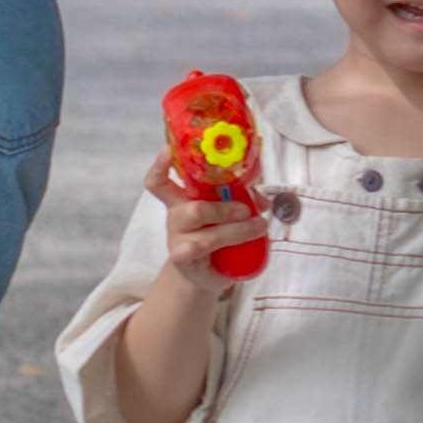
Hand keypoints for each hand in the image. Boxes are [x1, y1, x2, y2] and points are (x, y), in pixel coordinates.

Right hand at [138, 160, 253, 289]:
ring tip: (259, 227)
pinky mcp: (183, 258)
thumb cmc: (215, 235)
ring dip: (235, 230)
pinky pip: (198, 249)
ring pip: (203, 233)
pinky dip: (225, 244)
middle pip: (193, 208)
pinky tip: (241, 248)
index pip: (159, 181)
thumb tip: (263, 201)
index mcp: (181, 199)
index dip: (160, 165)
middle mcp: (176, 216)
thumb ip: (242, 199)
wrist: (207, 272)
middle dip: (224, 209)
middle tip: (247, 211)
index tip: (167, 150)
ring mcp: (177, 239)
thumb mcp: (227, 213)